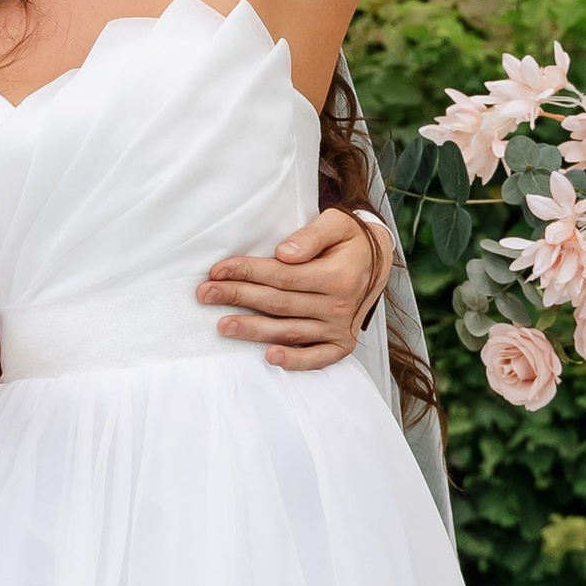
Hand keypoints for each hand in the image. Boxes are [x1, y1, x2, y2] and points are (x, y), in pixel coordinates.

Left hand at [197, 207, 387, 368]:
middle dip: (238, 297)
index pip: (283, 276)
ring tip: (222, 325)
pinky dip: (295, 361)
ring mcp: (341, 327)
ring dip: (254, 330)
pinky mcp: (342, 344)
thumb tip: (285, 253)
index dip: (248, 272)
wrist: (379, 261)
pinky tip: (269, 357)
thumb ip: (312, 236)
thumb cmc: (350, 239)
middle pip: (279, 304)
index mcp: (338, 275)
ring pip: (290, 331)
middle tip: (205, 294)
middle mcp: (340, 305)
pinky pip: (317, 358)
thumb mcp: (336, 224)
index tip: (217, 270)